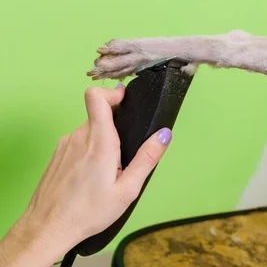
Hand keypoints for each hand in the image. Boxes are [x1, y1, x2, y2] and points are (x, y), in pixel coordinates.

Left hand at [0, 86, 172, 266]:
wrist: (47, 229)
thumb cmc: (88, 213)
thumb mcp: (127, 190)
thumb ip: (147, 158)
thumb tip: (164, 134)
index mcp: (99, 142)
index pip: (96, 97)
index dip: (111, 93)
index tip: (124, 101)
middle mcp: (78, 137)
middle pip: (98, 115)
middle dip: (114, 128)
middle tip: (122, 155)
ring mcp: (64, 145)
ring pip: (88, 130)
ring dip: (101, 142)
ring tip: (106, 172)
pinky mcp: (57, 154)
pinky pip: (78, 142)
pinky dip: (88, 152)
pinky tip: (90, 177)